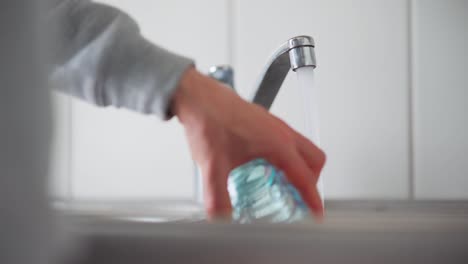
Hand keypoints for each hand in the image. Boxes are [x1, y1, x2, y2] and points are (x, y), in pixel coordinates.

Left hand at [172, 67, 325, 219]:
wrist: (198, 97)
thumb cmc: (209, 119)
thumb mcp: (214, 166)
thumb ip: (217, 197)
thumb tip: (221, 218)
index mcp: (277, 143)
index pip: (305, 178)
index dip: (313, 200)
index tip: (316, 214)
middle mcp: (281, 132)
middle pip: (315, 160)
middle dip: (312, 183)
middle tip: (300, 199)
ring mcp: (275, 125)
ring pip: (303, 148)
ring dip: (300, 168)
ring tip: (284, 185)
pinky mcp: (265, 122)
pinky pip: (288, 141)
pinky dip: (287, 157)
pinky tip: (266, 167)